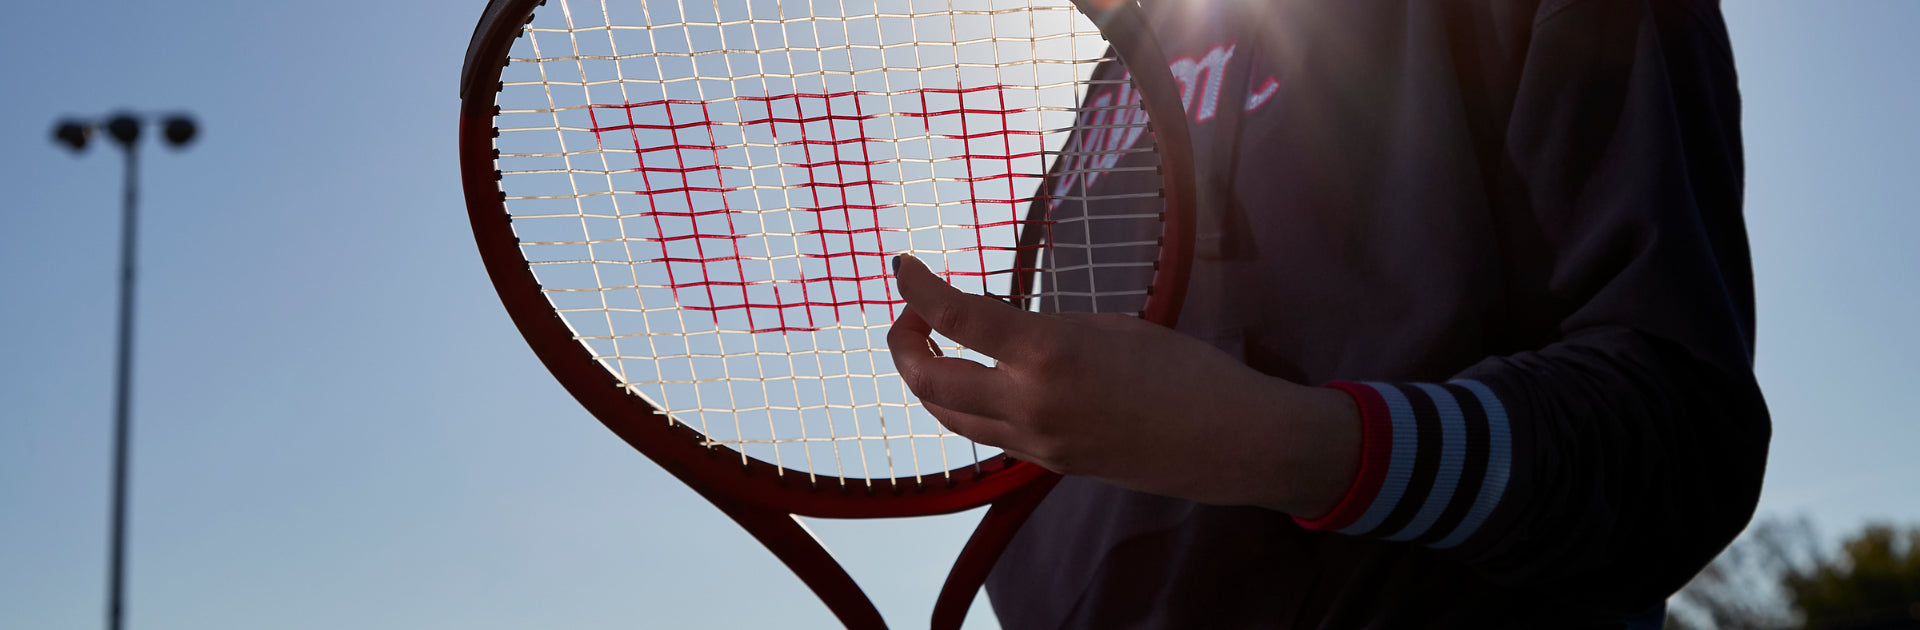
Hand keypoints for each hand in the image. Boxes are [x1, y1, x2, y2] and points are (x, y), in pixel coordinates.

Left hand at [885, 254, 1360, 515]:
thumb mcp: (1109, 328)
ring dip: (926, 381)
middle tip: (910, 315)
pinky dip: (965, 404)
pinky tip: (978, 380)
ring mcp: (1036, 444)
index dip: (917, 288)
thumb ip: (1046, 329)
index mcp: (1048, 355)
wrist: (1230, 443)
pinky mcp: (1049, 466)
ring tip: (932, 347)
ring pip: (949, 417)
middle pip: (928, 382)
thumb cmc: (1186, 371)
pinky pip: (986, 436)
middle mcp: (1030, 405)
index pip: (956, 317)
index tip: (901, 265)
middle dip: (904, 346)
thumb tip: (1004, 329)